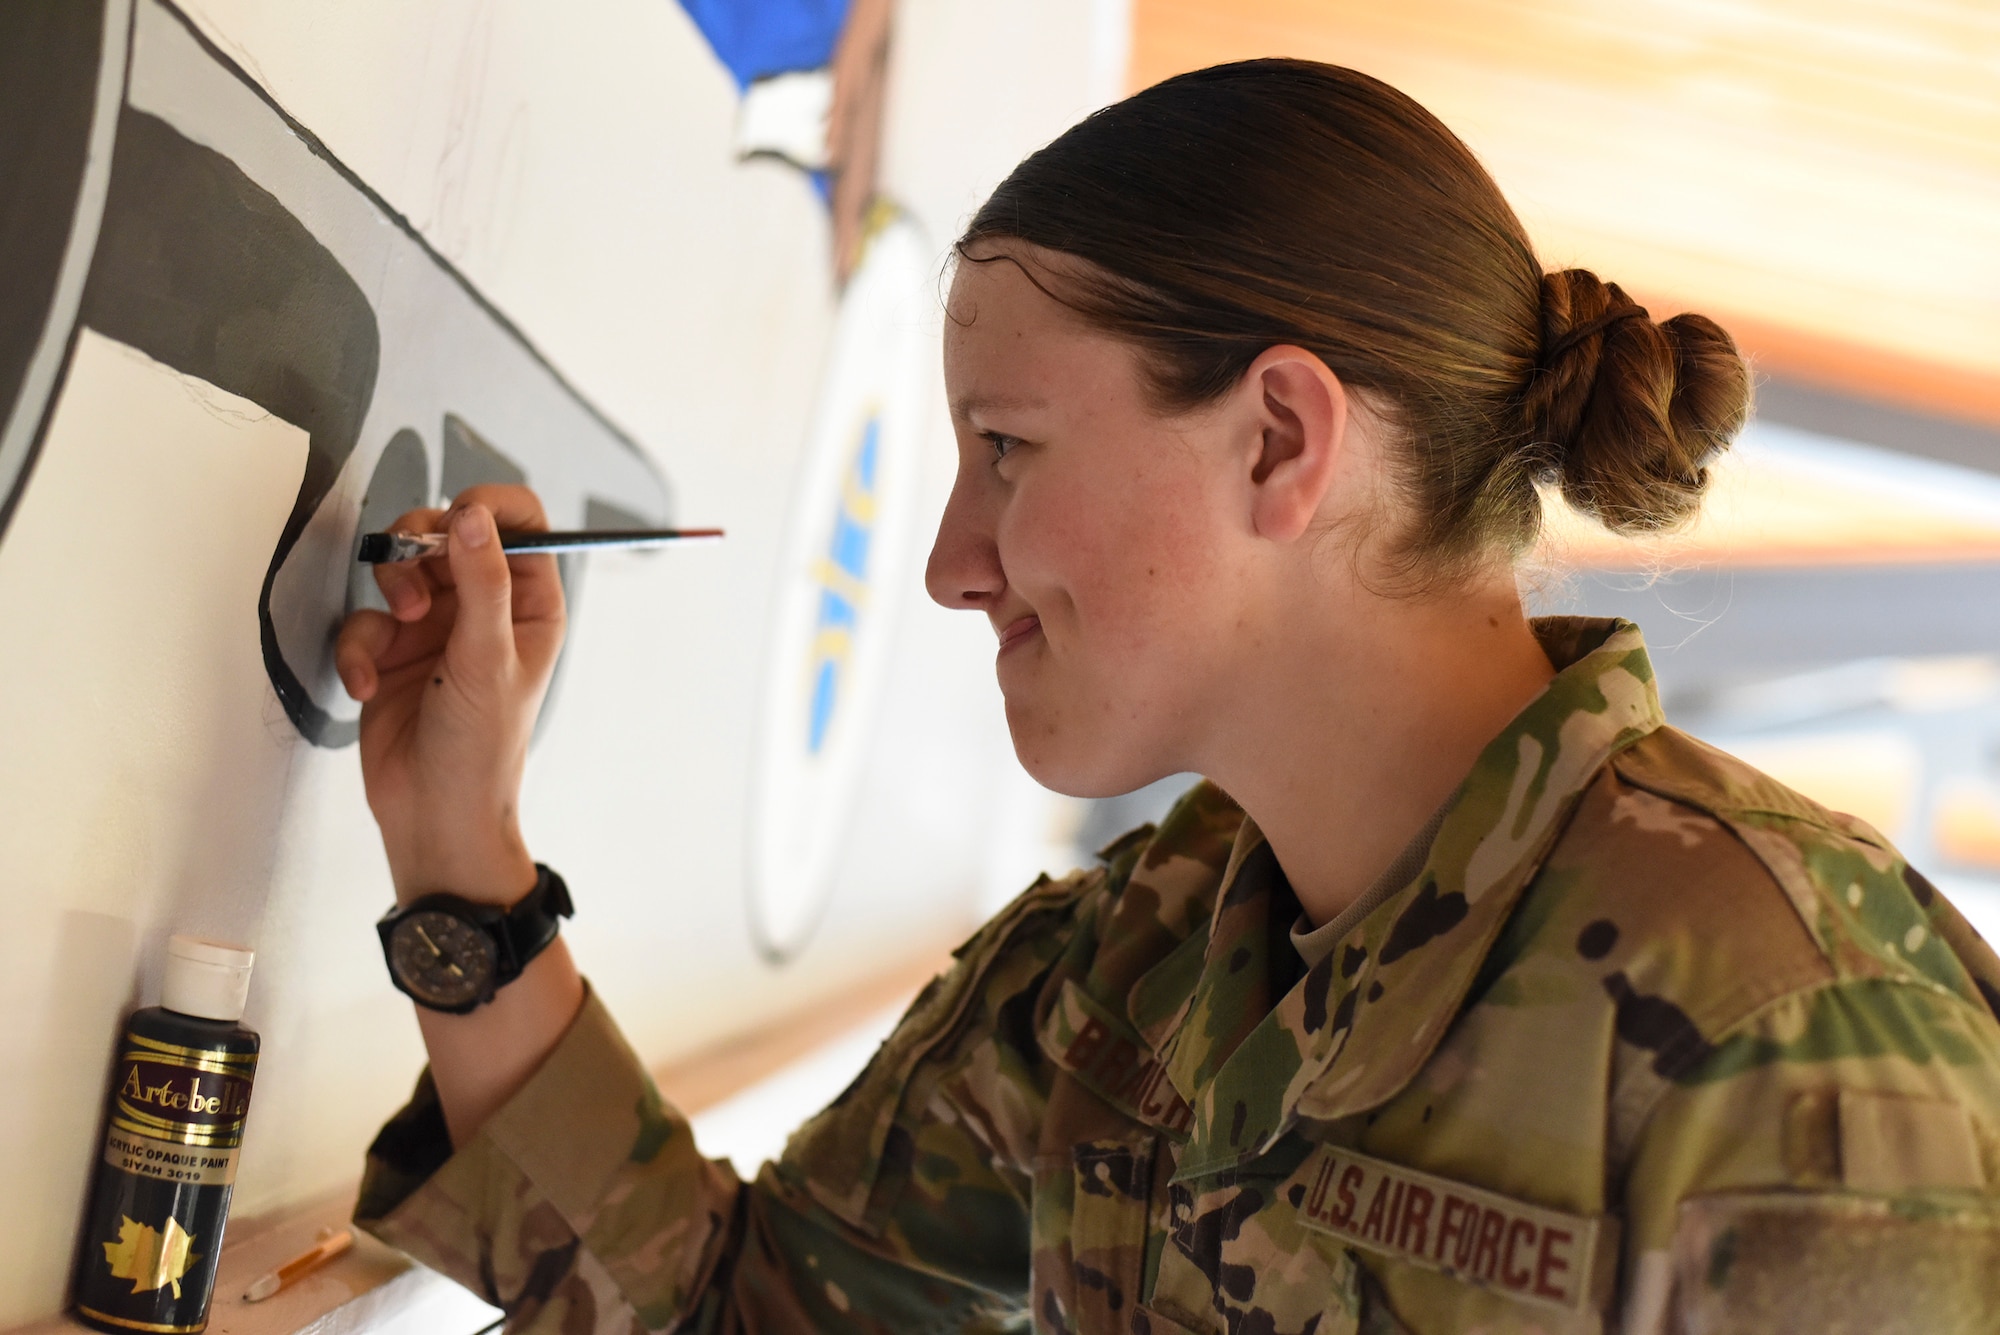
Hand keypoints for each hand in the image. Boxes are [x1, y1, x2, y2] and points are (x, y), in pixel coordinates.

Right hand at [335, 485, 563, 903]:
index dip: (486, 508)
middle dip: (418, 548)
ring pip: (397, 569)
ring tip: (393, 634)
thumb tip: (474, 516)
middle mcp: (484, 606)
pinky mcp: (391, 652)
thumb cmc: (481, 747)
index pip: (519, 521)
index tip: (454, 521)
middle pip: (446, 532)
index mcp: (529, 602)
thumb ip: (481, 582)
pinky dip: (358, 650)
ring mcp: (435, 627)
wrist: (433, 815)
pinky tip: (367, 686)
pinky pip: (362, 621)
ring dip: (386, 594)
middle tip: (410, 586)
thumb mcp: (487, 659)